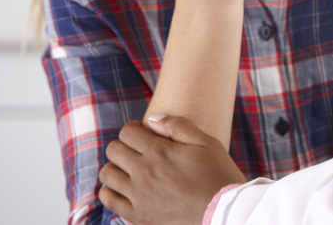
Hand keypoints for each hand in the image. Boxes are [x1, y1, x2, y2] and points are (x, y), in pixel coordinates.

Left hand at [99, 117, 246, 224]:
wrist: (225, 213)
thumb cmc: (219, 175)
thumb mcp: (207, 143)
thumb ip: (178, 126)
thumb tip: (151, 118)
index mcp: (159, 151)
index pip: (127, 132)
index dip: (134, 129)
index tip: (143, 134)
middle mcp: (144, 172)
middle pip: (113, 150)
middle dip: (124, 146)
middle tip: (138, 151)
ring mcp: (138, 196)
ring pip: (107, 174)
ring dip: (116, 168)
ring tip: (130, 170)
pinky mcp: (138, 216)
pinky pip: (109, 201)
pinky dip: (110, 192)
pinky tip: (124, 188)